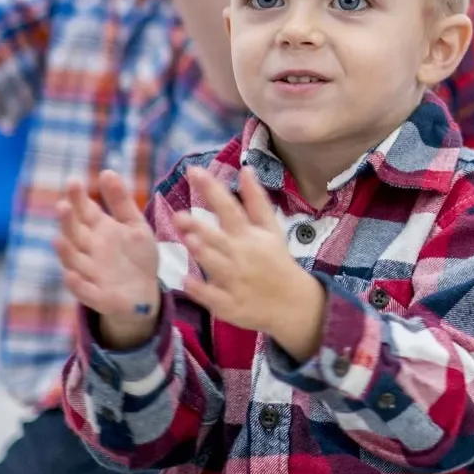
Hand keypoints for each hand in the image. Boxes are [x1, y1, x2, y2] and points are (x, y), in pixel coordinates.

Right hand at [57, 170, 161, 347]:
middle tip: (64, 205)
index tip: (73, 181)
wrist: (144, 293)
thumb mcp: (134, 225)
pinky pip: (84, 291)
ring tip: (59, 239)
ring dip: (66, 251)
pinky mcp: (97, 296)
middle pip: (74, 234)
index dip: (78, 198)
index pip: (84, 211)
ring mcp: (90, 273)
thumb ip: (121, 202)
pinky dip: (77, 284)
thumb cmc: (136, 256)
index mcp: (99, 231)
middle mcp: (89, 250)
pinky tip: (72, 275)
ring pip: (73, 261)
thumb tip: (106, 171)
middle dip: (67, 221)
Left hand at [175, 168, 324, 358]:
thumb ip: (256, 200)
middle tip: (179, 216)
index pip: (229, 207)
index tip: (194, 170)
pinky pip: (213, 297)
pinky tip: (186, 281)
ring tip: (189, 240)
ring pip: (216, 265)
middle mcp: (241, 255)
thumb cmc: (276, 261)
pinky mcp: (230, 304)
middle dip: (201, 227)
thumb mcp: (271, 229)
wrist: (294, 303)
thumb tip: (246, 169)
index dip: (212, 189)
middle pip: (219, 237)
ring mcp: (235, 281)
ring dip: (203, 253)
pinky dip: (200, 290)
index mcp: (250, 235)